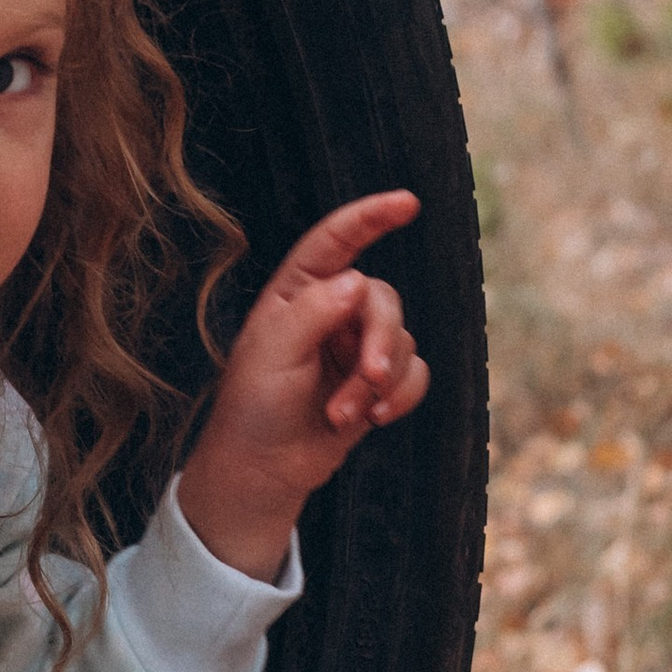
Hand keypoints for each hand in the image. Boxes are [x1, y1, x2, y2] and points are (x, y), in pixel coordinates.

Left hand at [176, 191, 427, 581]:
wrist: (264, 468)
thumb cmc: (255, 405)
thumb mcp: (273, 352)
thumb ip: (314, 311)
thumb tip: (357, 280)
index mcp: (298, 292)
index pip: (336, 241)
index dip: (371, 217)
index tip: (408, 203)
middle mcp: (332, 311)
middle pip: (384, 300)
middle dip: (381, 339)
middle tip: (368, 377)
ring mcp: (357, 347)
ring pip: (404, 340)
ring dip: (380, 381)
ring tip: (345, 414)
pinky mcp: (378, 383)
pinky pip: (416, 374)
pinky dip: (401, 396)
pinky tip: (373, 418)